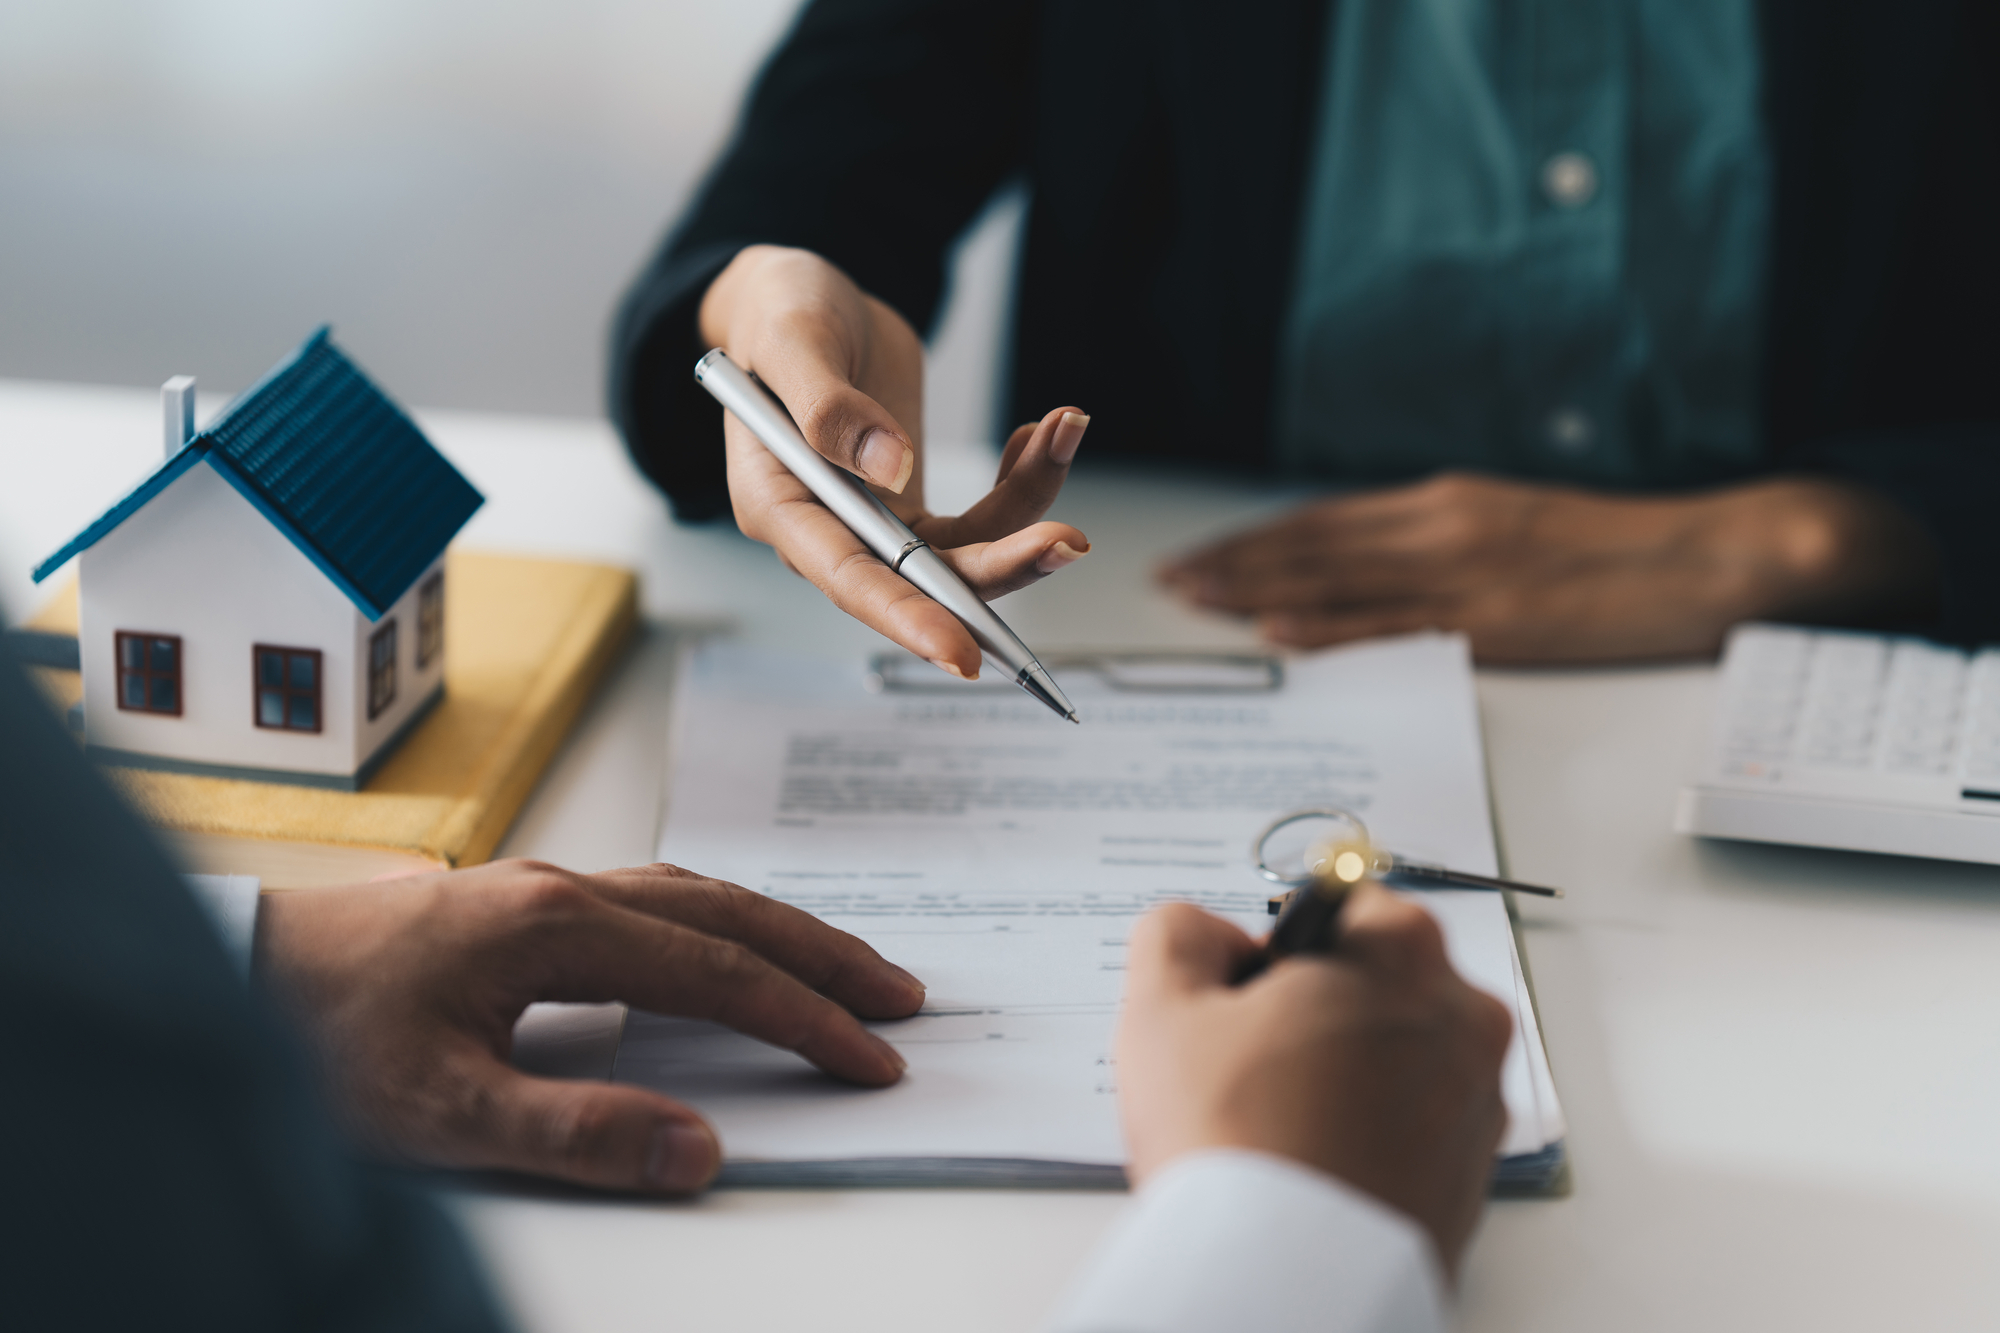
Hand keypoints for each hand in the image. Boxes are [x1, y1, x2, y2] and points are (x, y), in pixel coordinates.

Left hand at [255, 859, 924, 1194]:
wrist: (233, 971)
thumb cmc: (322, 1038)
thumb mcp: (443, 1110)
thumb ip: (577, 1132)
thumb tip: (700, 1149)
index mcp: (559, 929)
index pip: (720, 974)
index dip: (806, 1020)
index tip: (873, 1060)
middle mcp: (564, 889)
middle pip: (729, 912)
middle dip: (822, 955)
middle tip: (901, 997)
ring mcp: (544, 885)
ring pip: (696, 896)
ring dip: (778, 931)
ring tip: (841, 968)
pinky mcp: (523, 901)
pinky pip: (657, 899)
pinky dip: (721, 923)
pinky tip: (724, 947)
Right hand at [701, 245, 1091, 678]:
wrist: (805, 300)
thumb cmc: (778, 313)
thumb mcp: (791, 338)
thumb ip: (830, 406)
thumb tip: (892, 467)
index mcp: (778, 503)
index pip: (848, 579)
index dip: (907, 618)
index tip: (962, 651)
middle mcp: (829, 529)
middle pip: (923, 580)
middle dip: (1002, 566)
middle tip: (1067, 542)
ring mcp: (877, 523)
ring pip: (967, 554)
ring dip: (1028, 507)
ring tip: (1064, 432)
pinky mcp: (912, 505)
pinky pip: (981, 519)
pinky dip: (1021, 482)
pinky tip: (1040, 437)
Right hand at [1116, 886, 1511, 1274]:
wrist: (1284, 1281)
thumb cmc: (1234, 1139)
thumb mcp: (1164, 1008)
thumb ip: (1178, 934)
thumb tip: (1205, 936)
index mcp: (1403, 952)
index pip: (1340, 906)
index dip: (1277, 948)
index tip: (1241, 998)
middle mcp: (1462, 1017)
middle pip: (1379, 983)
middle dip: (1319, 1011)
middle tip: (1247, 1066)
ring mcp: (1479, 1103)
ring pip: (1399, 1059)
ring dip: (1347, 1076)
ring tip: (1275, 1130)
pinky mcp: (1474, 1179)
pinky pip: (1414, 1131)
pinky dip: (1369, 1138)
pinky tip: (1309, 1168)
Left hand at [1158, 472, 1939, 662]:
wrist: (1712, 553)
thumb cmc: (1617, 551)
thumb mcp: (1516, 527)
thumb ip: (1445, 545)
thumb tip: (1376, 572)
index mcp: (1448, 504)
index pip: (1327, 522)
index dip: (1256, 538)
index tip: (1201, 553)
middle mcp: (1444, 526)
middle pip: (1315, 544)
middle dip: (1234, 561)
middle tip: (1167, 578)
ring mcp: (1467, 572)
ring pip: (1339, 579)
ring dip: (1258, 588)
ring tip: (1195, 600)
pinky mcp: (1496, 620)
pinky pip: (1393, 625)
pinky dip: (1330, 625)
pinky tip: (1278, 630)